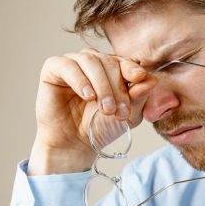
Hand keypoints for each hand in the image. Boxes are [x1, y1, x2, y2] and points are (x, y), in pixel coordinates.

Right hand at [29, 48, 156, 174]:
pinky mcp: (53, 70)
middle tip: (118, 111)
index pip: (123, 61)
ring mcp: (72, 64)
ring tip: (105, 108)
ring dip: (101, 85)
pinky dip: (80, 79)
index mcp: (111, 69)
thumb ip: (139, 96)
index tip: (139, 79)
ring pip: (90, 60)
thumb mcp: (127, 114)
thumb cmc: (100, 128)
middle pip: (108, 61)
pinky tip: (88, 95)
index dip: (131, 69)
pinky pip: (67, 65)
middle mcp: (92, 63)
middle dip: (117, 86)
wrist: (75, 145)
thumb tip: (151, 79)